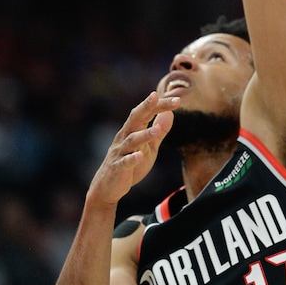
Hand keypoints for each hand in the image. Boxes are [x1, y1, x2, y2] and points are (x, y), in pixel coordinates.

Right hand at [87, 91, 179, 206]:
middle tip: (156, 96)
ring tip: (157, 130)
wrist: (108, 188)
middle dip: (146, 107)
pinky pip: (124, 162)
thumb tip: (170, 114)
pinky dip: (131, 158)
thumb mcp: (148, 148)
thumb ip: (159, 132)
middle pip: (135, 118)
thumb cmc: (130, 165)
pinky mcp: (117, 168)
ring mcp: (120, 152)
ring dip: (144, 134)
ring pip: (131, 140)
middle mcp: (125, 137)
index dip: (160, 105)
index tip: (177, 100)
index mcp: (133, 131)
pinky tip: (139, 156)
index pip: (147, 113)